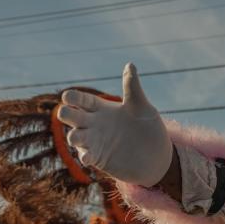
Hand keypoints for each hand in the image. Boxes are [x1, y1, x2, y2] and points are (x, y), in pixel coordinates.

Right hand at [56, 63, 173, 187]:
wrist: (158, 157)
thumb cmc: (149, 129)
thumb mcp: (142, 107)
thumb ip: (133, 88)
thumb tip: (130, 65)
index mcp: (101, 108)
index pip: (81, 100)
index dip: (73, 97)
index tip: (67, 96)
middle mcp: (94, 124)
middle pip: (72, 117)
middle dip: (66, 114)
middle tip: (66, 114)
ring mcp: (94, 142)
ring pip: (75, 137)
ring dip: (73, 137)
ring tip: (75, 137)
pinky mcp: (98, 158)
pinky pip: (86, 156)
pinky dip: (84, 156)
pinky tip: (87, 158)